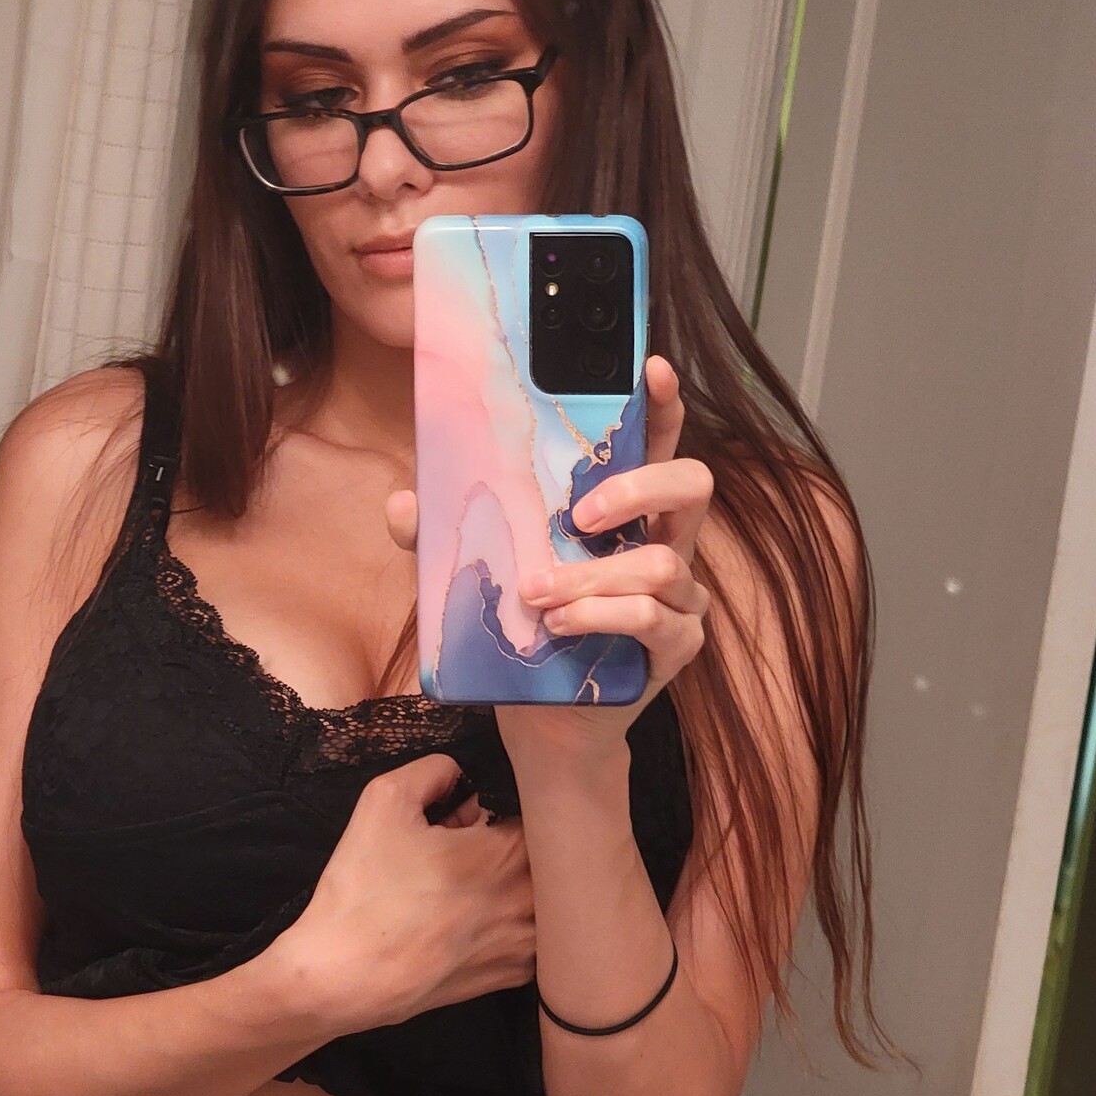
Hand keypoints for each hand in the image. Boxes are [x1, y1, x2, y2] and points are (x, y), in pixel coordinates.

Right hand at [282, 752, 534, 1032]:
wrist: (344, 978)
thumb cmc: (364, 889)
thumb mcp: (384, 801)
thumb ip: (433, 771)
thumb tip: (459, 777)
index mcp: (511, 852)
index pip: (543, 813)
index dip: (507, 808)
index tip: (476, 819)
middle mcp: (533, 899)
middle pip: (547, 856)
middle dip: (515, 846)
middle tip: (468, 851)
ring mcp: (528, 944)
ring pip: (543, 898)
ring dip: (517, 886)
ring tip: (468, 891)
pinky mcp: (514, 977)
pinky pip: (531, 937)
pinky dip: (511, 924)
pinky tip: (470, 927)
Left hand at [385, 355, 711, 757]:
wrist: (545, 726)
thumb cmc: (525, 640)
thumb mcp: (481, 580)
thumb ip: (446, 538)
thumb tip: (402, 502)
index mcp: (626, 517)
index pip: (655, 446)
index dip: (660, 406)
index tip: (649, 368)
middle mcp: (664, 547)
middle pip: (693, 486)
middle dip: (638, 487)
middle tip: (580, 515)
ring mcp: (679, 599)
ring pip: (663, 561)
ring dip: (592, 577)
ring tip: (538, 596)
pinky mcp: (676, 648)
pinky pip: (655, 618)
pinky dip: (602, 618)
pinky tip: (560, 628)